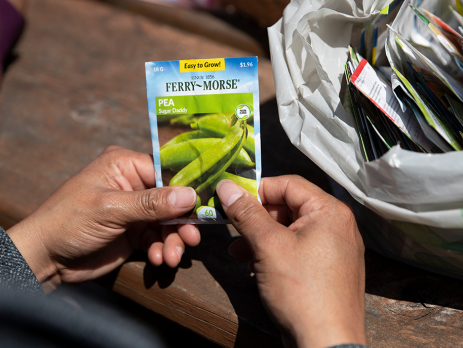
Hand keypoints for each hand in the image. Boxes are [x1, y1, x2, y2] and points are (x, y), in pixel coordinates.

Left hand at [7, 146, 199, 291]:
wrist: (45, 259)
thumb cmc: (69, 221)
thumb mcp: (111, 209)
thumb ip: (151, 203)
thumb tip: (190, 195)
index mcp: (125, 165)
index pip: (167, 172)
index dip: (186, 190)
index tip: (202, 208)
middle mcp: (133, 184)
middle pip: (172, 199)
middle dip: (180, 222)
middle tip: (190, 240)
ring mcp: (135, 210)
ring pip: (168, 222)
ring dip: (173, 240)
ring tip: (171, 257)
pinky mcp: (134, 232)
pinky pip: (158, 238)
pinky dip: (161, 249)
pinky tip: (158, 260)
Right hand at [216, 175, 365, 347]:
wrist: (325, 344)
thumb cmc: (302, 292)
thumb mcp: (268, 246)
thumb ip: (247, 213)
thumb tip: (227, 187)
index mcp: (329, 211)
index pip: (288, 184)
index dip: (257, 189)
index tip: (232, 199)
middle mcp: (336, 225)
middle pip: (288, 206)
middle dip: (256, 217)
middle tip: (232, 226)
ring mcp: (333, 248)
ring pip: (289, 229)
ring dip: (260, 236)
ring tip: (237, 250)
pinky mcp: (326, 268)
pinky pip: (296, 248)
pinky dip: (273, 252)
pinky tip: (254, 264)